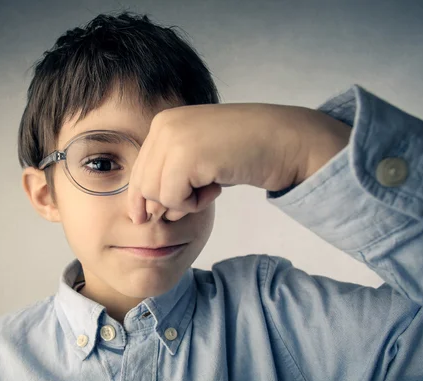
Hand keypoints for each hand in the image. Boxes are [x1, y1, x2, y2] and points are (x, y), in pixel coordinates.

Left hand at [127, 103, 350, 222]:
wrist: (283, 141)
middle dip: (168, 201)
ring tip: (211, 188)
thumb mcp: (199, 157)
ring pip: (156, 194)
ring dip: (184, 203)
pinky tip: (216, 188)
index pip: (139, 169)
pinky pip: (173, 199)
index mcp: (164, 122)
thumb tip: (145, 210)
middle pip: (143, 185)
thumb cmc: (245, 151)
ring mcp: (174, 138)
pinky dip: (194, 204)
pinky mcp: (186, 156)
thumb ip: (171, 175)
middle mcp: (164, 125)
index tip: (145, 217)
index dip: (141, 198)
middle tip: (200, 196)